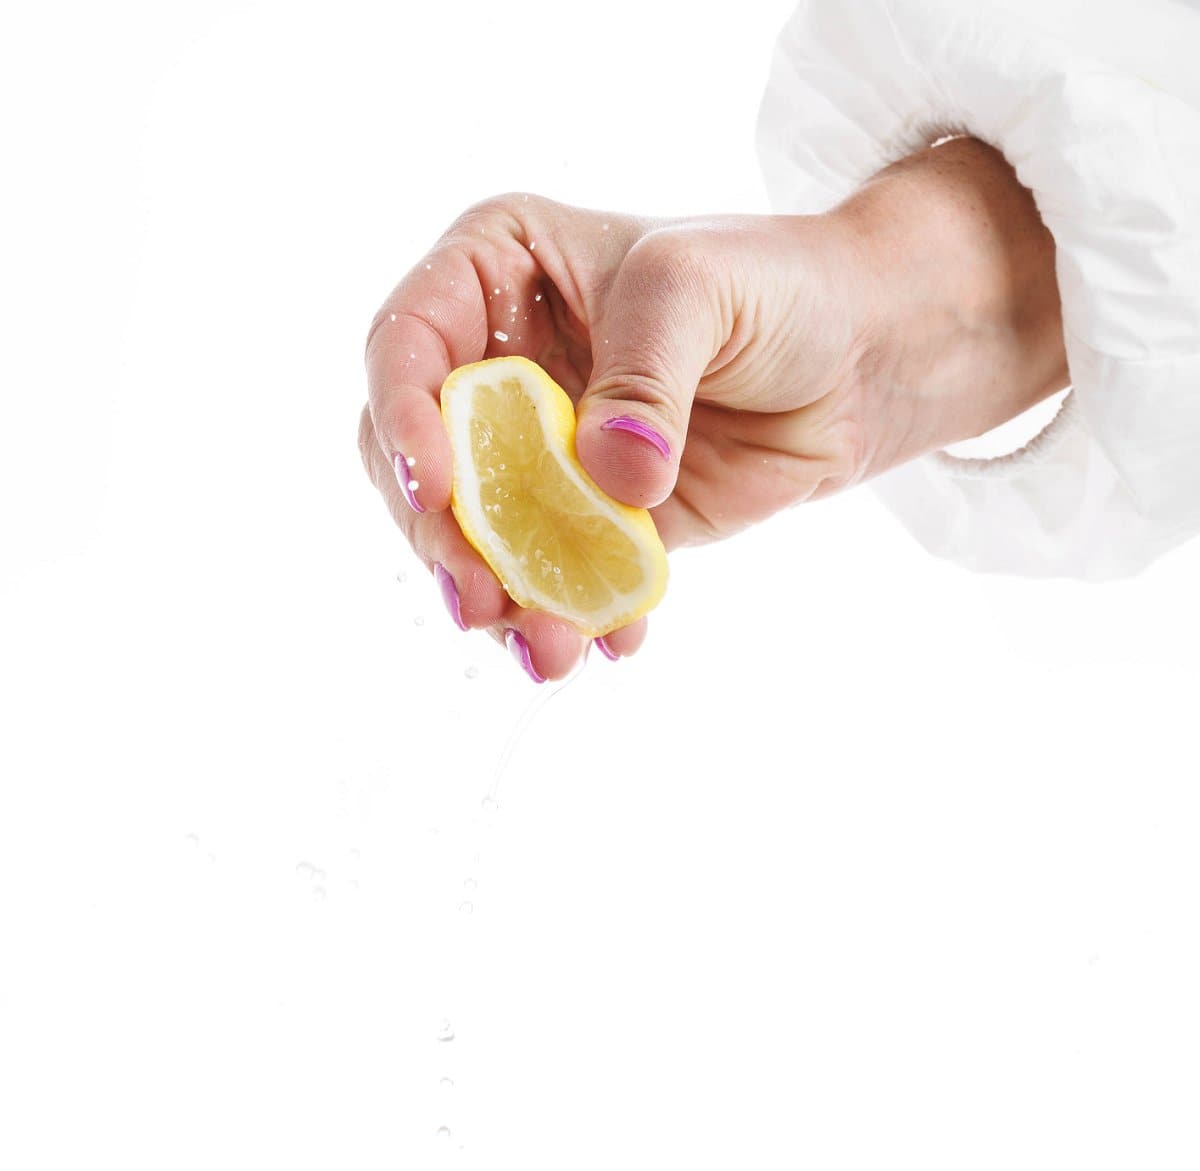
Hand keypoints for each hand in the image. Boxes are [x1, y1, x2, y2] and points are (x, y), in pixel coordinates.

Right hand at [360, 140, 1065, 680]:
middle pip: (422, 463)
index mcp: (494, 274)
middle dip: (443, 540)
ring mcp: (539, 454)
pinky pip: (557, 580)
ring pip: (480, 540)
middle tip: (477, 599)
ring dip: (503, 603)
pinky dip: (575, 619)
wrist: (860, 357)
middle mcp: (500, 367)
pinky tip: (611, 643)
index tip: (433, 484)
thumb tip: (610, 477)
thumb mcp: (698, 291)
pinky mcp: (589, 523)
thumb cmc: (776, 283)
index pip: (407, 343)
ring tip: (549, 650)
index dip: (402, 416)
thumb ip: (645, 377)